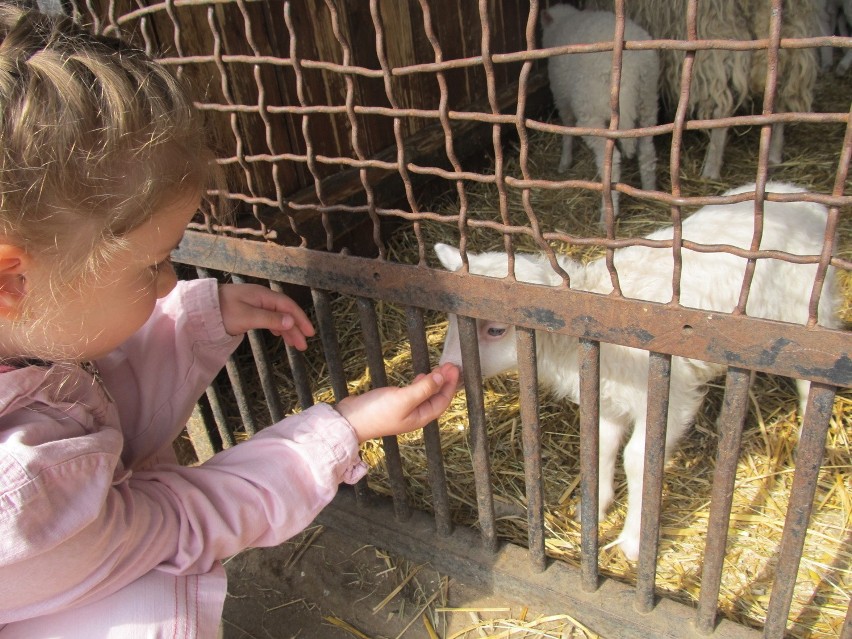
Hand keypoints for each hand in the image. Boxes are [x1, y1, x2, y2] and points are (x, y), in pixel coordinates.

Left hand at [218, 283, 314, 349]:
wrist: (200, 308)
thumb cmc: (222, 311)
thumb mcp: (246, 317)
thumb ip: (269, 319)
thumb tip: (291, 322)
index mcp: (263, 296)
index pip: (288, 306)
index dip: (300, 319)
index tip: (310, 333)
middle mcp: (262, 297)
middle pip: (284, 312)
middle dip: (296, 328)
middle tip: (303, 346)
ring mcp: (255, 303)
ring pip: (277, 316)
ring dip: (287, 330)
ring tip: (295, 344)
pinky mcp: (248, 310)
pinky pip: (269, 318)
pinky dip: (276, 327)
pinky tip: (279, 335)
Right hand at [335, 362, 459, 442]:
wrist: (349, 420)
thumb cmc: (376, 413)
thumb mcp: (403, 399)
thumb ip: (424, 388)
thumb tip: (442, 378)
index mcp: (421, 417)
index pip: (442, 400)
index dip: (450, 385)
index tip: (454, 368)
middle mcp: (415, 415)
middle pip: (436, 397)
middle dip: (444, 381)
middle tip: (449, 365)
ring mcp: (405, 410)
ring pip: (426, 394)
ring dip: (433, 381)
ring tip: (439, 368)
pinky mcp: (395, 403)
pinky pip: (415, 393)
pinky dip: (421, 383)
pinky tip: (420, 377)